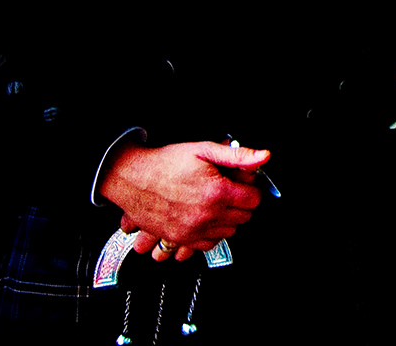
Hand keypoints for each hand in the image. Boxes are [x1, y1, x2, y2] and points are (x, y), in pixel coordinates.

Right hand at [101, 140, 268, 255]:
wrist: (132, 178)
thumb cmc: (165, 163)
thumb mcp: (203, 150)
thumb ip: (237, 155)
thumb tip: (263, 157)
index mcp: (216, 192)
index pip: (254, 200)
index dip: (251, 188)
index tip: (243, 183)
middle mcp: (206, 215)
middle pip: (244, 217)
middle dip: (241, 203)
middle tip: (229, 190)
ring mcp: (193, 230)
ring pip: (229, 232)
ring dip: (228, 218)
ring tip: (216, 202)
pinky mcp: (181, 239)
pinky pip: (209, 244)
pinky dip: (212, 233)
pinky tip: (206, 217)